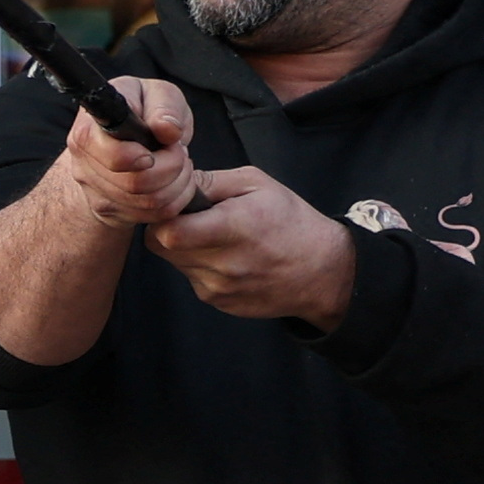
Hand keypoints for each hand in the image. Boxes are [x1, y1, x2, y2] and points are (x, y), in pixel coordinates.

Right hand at [56, 75, 200, 231]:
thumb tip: (167, 130)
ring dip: (177, 185)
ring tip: (181, 165)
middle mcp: (83, 161)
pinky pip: (152, 216)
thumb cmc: (142, 110)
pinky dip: (174, 201)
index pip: (112, 156)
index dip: (141, 156)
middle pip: (134, 183)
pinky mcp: (109, 211)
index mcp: (89, 128)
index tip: (163, 145)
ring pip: (147, 203)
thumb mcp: (157, 94)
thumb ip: (165, 106)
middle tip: (179, 151)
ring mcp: (93, 190)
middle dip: (172, 167)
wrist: (122, 139)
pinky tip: (175, 183)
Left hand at [145, 163, 357, 327]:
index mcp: (233, 227)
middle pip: (162, 247)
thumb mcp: (257, 184)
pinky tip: (226, 257)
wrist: (322, 271)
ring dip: (184, 248)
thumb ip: (211, 181)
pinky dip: (199, 266)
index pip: (168, 232)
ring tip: (214, 237)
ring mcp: (219, 288)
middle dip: (168, 229)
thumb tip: (175, 181)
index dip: (161, 215)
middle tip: (190, 218)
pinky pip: (192, 279)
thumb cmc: (291, 222)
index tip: (174, 204)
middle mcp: (223, 263)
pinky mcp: (219, 302)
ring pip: (175, 264)